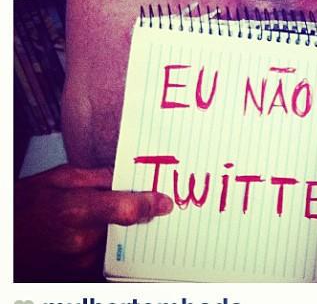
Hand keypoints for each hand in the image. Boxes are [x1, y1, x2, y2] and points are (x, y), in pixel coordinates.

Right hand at [14, 163, 173, 280]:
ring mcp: (78, 263)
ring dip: (122, 231)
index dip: (149, 204)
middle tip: (145, 204)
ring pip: (118, 243)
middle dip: (137, 215)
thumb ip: (97, 176)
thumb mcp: (59, 178)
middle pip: (127, 228)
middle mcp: (80, 241)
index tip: (164, 202)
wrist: (3, 241)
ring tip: (109, 217)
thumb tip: (128, 176)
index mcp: (76, 211)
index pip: (126, 210)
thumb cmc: (25, 206)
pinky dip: (107, 245)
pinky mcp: (77, 276)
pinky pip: (104, 258)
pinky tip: (99, 233)